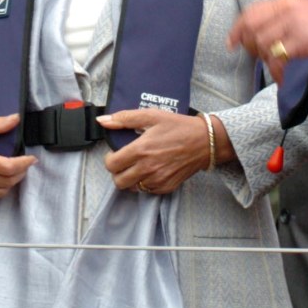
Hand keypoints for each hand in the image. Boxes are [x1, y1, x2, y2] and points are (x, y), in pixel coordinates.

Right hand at [0, 114, 36, 205]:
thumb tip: (15, 119)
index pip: (7, 167)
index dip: (24, 164)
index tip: (31, 158)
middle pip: (6, 181)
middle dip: (21, 173)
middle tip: (25, 164)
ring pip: (0, 193)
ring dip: (11, 183)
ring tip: (15, 172)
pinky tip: (1, 182)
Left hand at [98, 110, 229, 194]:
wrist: (205, 141)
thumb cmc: (178, 126)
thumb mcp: (152, 116)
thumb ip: (125, 118)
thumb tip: (102, 120)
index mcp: (141, 150)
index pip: (111, 165)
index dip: (109, 159)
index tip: (116, 154)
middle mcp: (147, 168)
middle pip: (118, 181)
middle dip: (118, 172)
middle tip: (125, 162)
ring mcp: (157, 180)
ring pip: (132, 188)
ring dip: (131, 179)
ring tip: (139, 166)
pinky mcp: (166, 187)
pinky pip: (147, 191)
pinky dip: (146, 183)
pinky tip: (152, 170)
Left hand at [226, 0, 307, 83]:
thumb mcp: (300, 12)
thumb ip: (279, 18)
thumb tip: (256, 32)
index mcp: (285, 1)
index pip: (252, 11)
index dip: (238, 28)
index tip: (232, 42)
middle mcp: (286, 9)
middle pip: (252, 27)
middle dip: (249, 45)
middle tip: (257, 57)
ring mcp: (293, 24)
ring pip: (262, 43)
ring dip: (265, 60)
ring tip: (276, 67)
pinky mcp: (300, 41)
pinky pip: (278, 58)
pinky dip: (276, 71)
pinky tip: (281, 79)